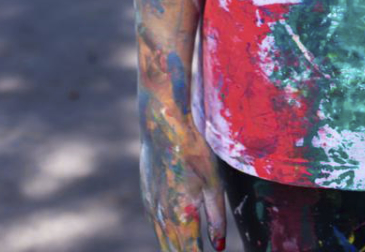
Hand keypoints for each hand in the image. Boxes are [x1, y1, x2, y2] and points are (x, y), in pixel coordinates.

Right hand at [140, 103, 225, 251]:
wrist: (164, 125)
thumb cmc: (194, 150)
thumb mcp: (214, 183)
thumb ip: (217, 218)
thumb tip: (219, 247)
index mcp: (182, 216)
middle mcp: (162, 218)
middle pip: (174, 251)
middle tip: (200, 249)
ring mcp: (151, 208)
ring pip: (163, 241)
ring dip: (176, 248)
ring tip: (191, 245)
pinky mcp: (146, 197)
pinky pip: (155, 226)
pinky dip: (166, 235)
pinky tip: (175, 233)